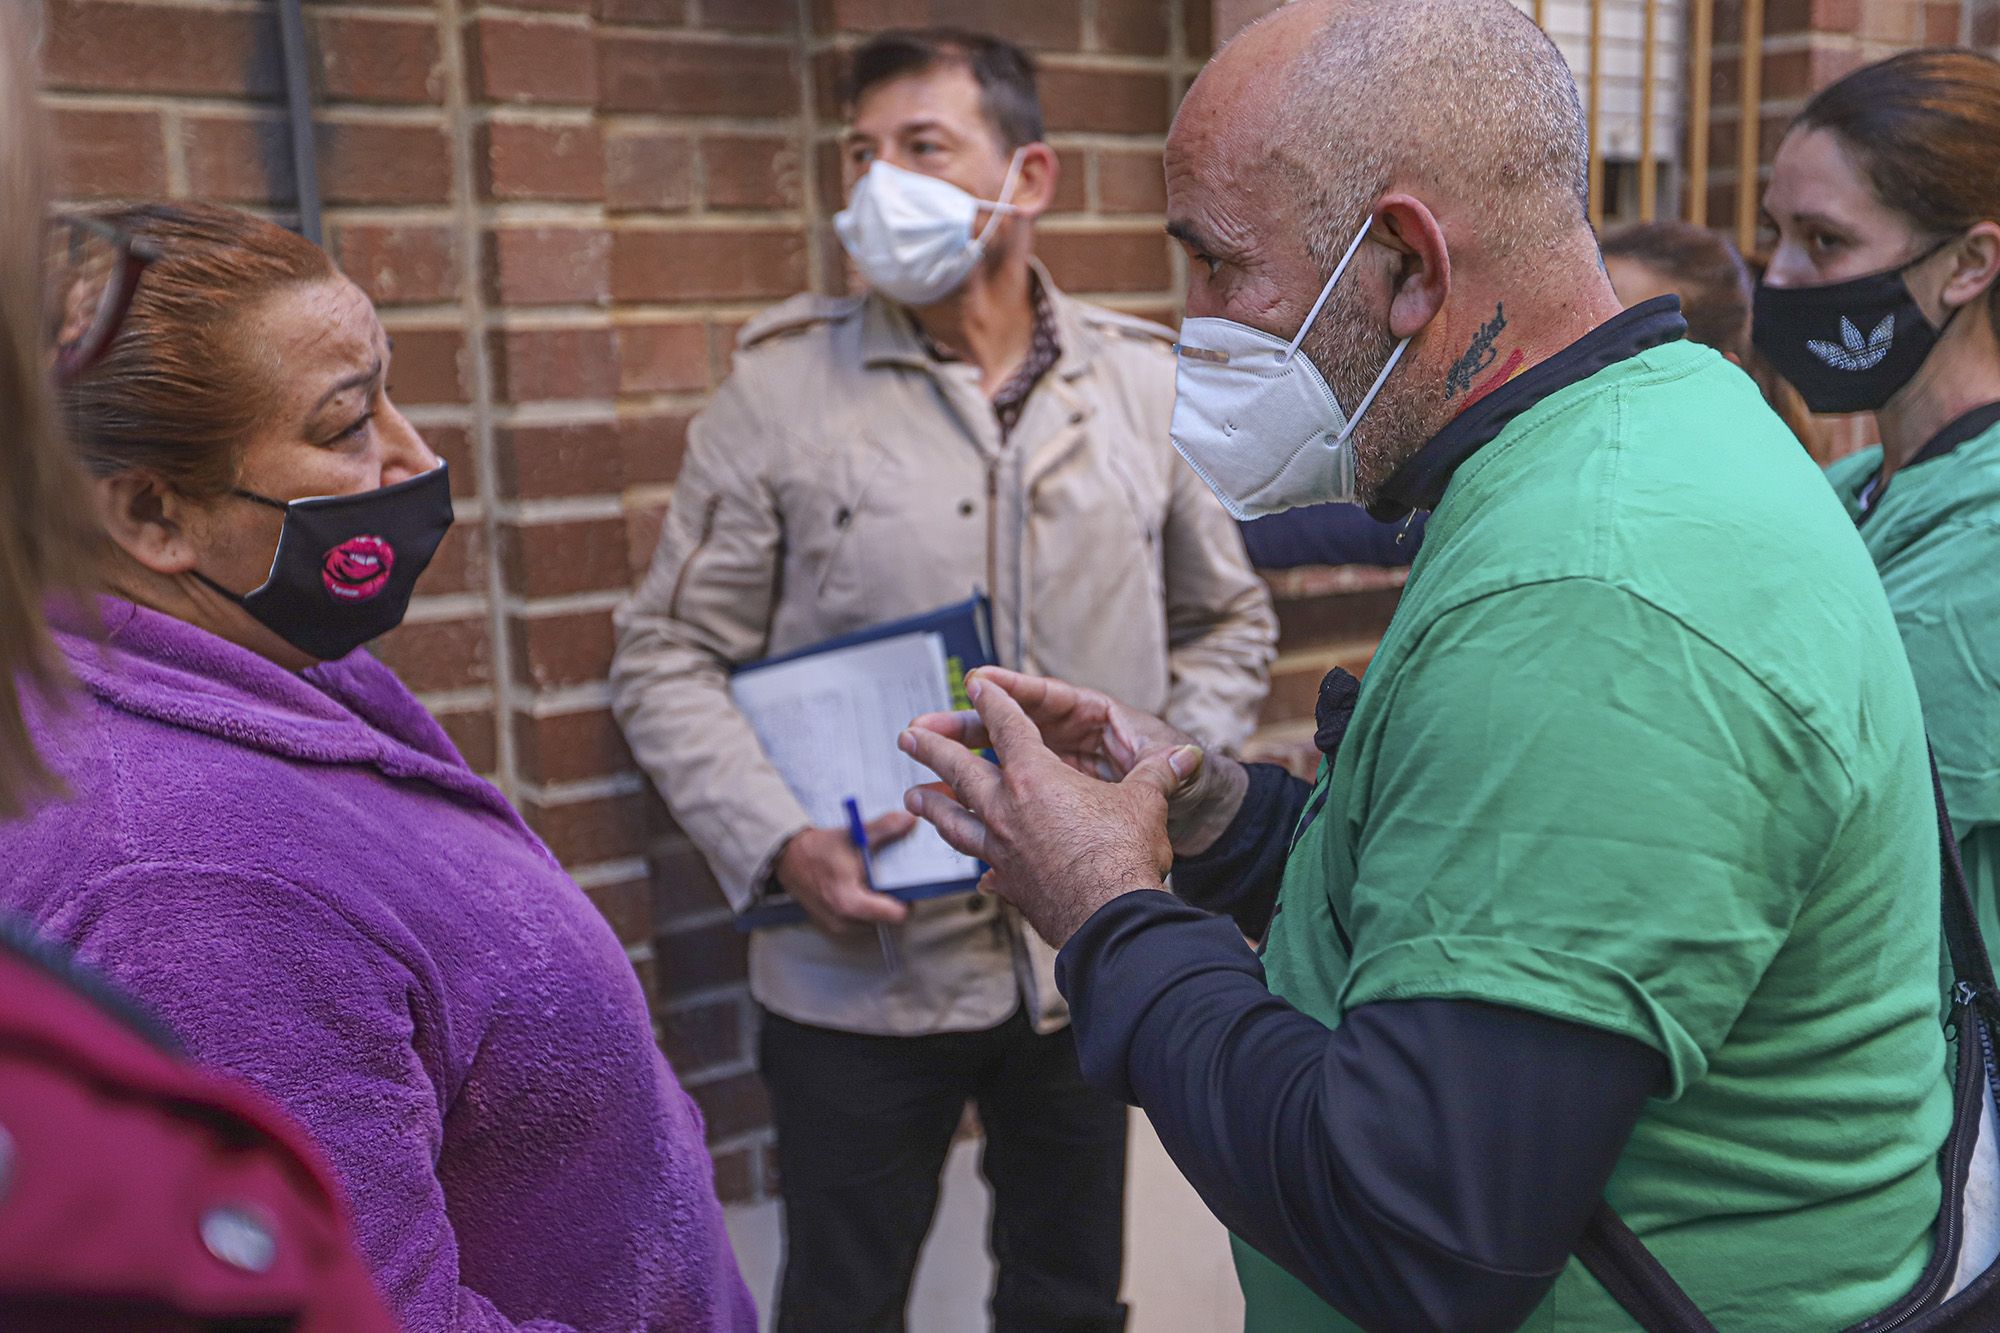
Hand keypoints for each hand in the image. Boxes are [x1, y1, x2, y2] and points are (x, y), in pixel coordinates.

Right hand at [773, 813, 917, 934]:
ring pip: (875, 920)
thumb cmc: (818, 849)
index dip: (907, 897)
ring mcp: (838, 927)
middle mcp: (844, 922)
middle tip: (888, 877)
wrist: (787, 858)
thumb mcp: (854, 835)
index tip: (905, 882)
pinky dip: (864, 906)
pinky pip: (860, 920)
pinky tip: (858, 887)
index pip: (897, 915)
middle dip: (891, 898)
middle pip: (887, 917)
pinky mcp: (833, 926)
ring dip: (877, 902)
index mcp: (850, 903)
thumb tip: (910, 821)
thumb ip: (885, 828)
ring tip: (871, 880)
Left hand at [906, 667, 1249, 856]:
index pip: (1008, 728)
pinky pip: (985, 870)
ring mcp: (1001, 851)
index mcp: (1036, 778)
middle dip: (933, 749)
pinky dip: (980, 868)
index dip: (993, 703)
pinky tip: (979, 874)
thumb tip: (1187, 756)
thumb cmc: (1123, 854)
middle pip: (959, 771)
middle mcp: (1007, 810)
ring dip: (931, 806)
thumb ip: (1157, 776)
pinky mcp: (1009, 886)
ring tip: (911, 798)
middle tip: (907, 736)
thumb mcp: (1144, 803)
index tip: (976, 686)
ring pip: (953, 821)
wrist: (1110, 920)